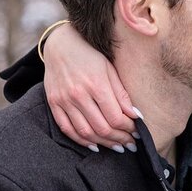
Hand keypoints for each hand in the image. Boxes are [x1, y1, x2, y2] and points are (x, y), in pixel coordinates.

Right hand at [43, 23, 138, 150]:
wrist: (60, 44)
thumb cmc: (90, 55)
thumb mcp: (110, 69)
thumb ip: (121, 93)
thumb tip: (135, 115)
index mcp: (96, 84)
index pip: (116, 117)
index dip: (129, 129)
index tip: (138, 132)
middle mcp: (78, 94)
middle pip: (102, 128)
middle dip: (120, 139)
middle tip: (131, 144)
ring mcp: (64, 100)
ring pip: (86, 132)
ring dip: (104, 143)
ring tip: (117, 147)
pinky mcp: (54, 103)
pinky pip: (67, 129)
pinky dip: (82, 140)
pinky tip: (94, 145)